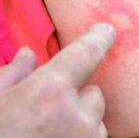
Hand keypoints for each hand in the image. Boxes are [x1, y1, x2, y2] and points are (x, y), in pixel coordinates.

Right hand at [0, 23, 115, 137]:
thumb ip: (13, 75)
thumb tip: (28, 56)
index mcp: (50, 92)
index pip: (88, 52)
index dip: (99, 38)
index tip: (107, 30)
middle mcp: (78, 116)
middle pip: (93, 92)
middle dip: (77, 95)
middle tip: (48, 109)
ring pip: (96, 117)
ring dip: (81, 119)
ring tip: (49, 130)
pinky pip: (96, 135)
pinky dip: (82, 136)